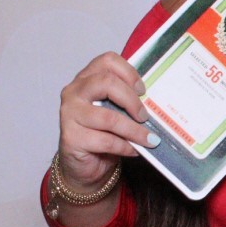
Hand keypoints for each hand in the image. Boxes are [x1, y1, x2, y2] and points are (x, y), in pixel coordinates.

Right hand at [57, 52, 157, 188]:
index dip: (129, 73)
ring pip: (109, 117)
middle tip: (145, 116)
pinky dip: (125, 146)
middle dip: (132, 101)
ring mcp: (69, 114)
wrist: (84, 164)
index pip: (107, 61)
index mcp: (86, 79)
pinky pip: (106, 140)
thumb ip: (126, 101)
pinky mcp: (71, 137)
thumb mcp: (115, 112)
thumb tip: (155, 102)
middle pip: (106, 83)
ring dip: (134, 130)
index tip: (143, 91)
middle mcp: (74, 92)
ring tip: (149, 139)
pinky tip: (134, 150)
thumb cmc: (102, 133)